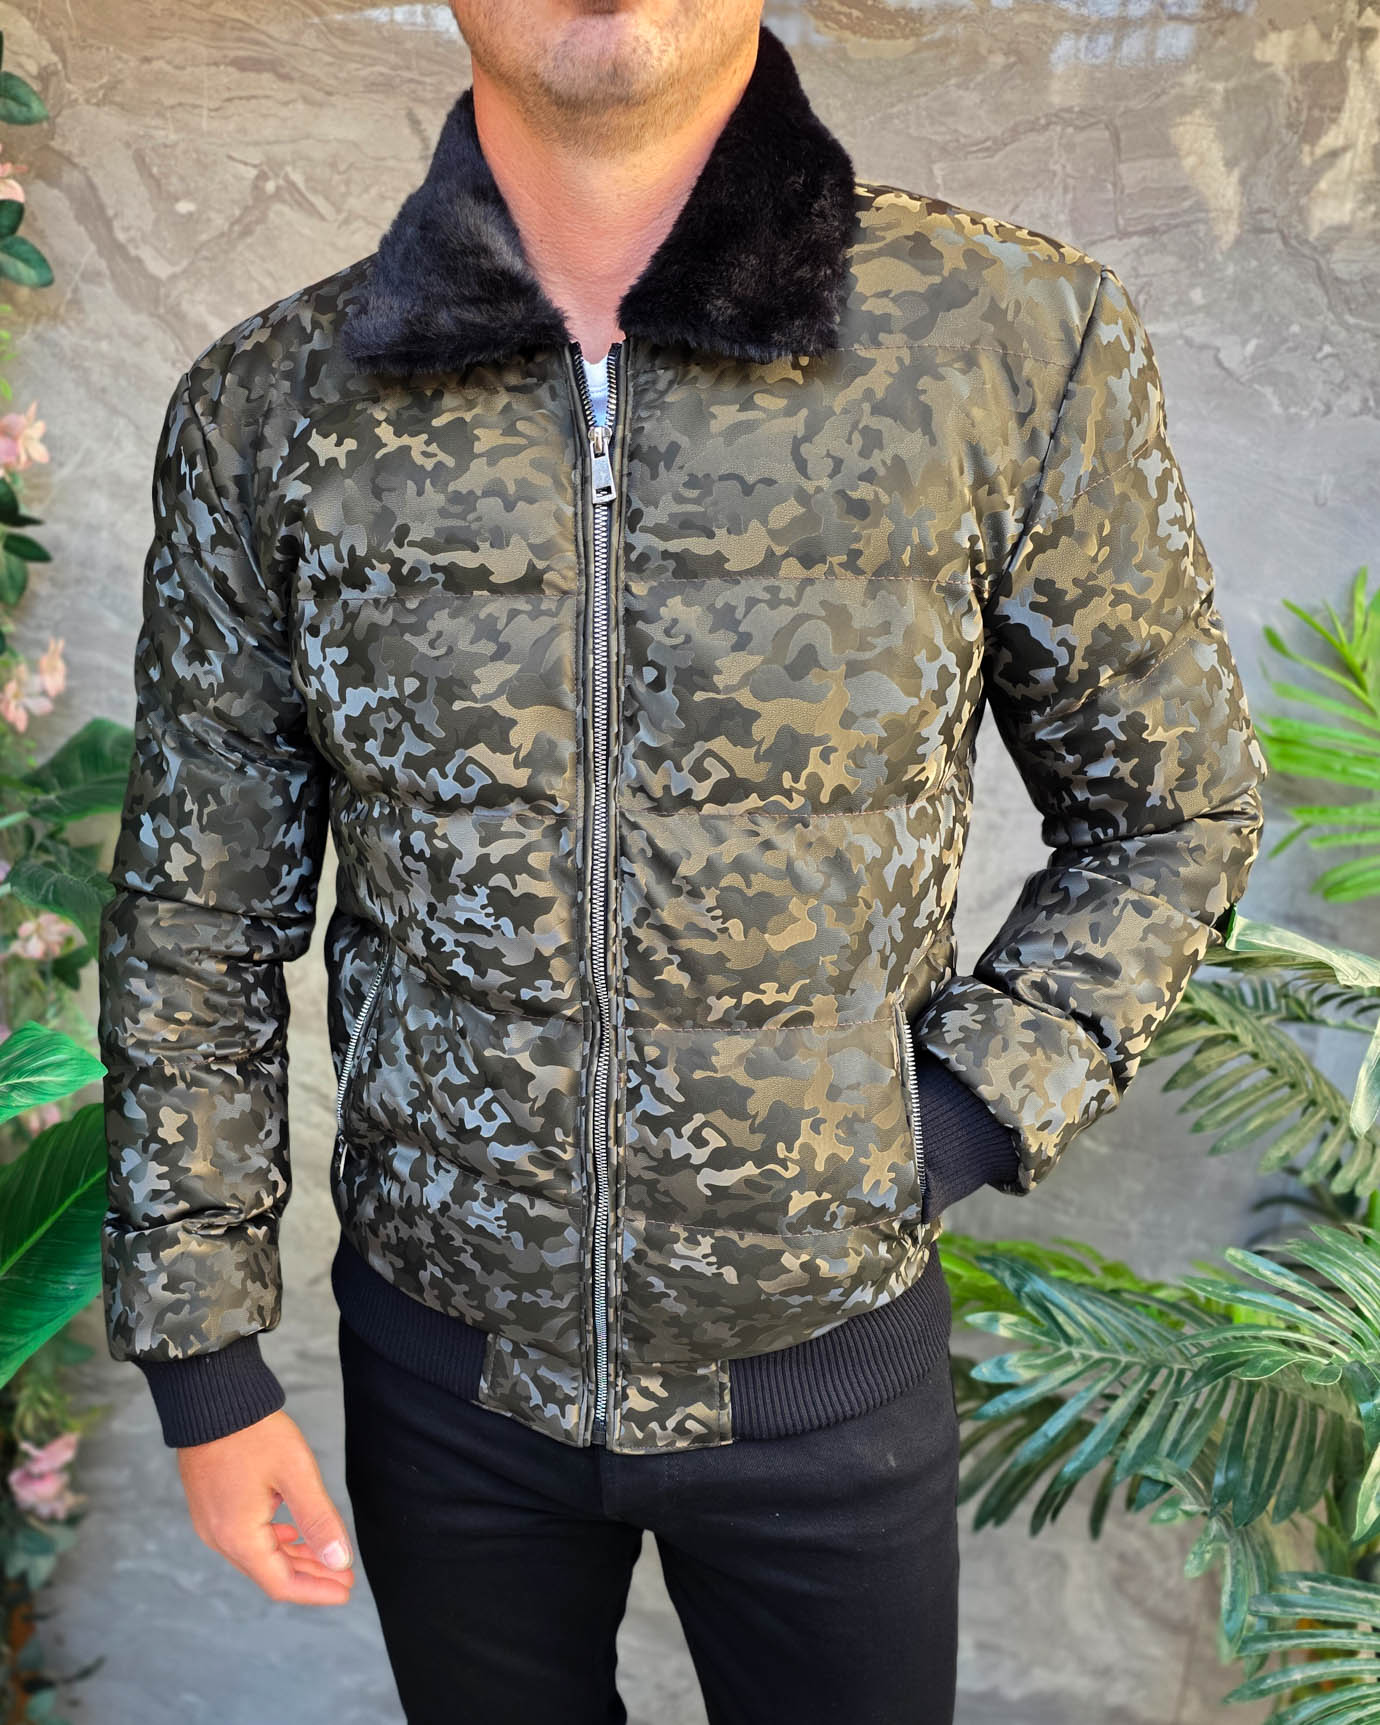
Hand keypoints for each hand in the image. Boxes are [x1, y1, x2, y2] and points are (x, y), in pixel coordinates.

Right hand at [177, 1408, 356, 1605]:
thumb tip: (339, 1560)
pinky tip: (295, 1535)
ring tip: (328, 1557)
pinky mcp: (211, 1506)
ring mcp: (211, 1522)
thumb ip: (317, 1520)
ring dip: (294, 1559)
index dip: (316, 1591)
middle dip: (310, 1576)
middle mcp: (219, 1537)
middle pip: (269, 1572)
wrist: (210, 1398)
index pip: (281, 1583)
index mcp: (238, 1536)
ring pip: (258, 1555)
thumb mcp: (295, 1473)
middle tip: (345, 1575)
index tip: (346, 1590)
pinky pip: (246, 1537)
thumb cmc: (253, 1432)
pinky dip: (275, 1541)